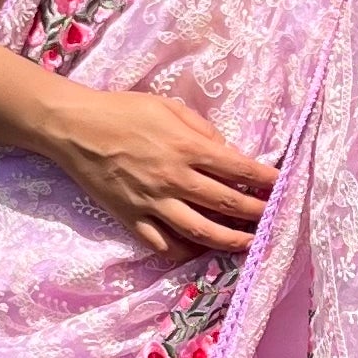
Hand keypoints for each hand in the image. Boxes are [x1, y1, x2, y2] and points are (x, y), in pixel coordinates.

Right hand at [47, 86, 278, 256]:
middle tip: (275, 218)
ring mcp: (153, 203)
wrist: (74, 128)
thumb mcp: (167, 106)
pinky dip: (184, 252)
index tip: (283, 186)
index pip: (238, 168)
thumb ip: (200, 128)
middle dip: (258, 213)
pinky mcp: (132, 218)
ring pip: (201, 232)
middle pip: (227, 204)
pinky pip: (163, 244)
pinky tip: (199, 252)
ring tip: (248, 244)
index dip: (266, 179)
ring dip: (230, 241)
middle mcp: (175, 179)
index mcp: (186, 147)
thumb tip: (224, 149)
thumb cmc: (121, 110)